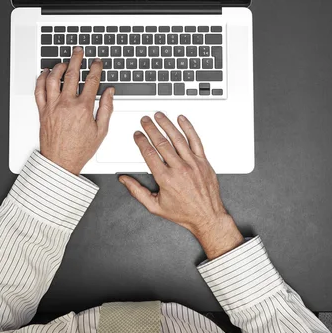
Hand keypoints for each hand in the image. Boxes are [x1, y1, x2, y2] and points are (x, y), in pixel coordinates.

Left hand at [34, 47, 114, 174]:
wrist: (60, 162)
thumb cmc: (80, 149)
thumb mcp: (101, 131)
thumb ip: (106, 108)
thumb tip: (110, 92)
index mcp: (83, 108)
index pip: (91, 81)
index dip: (96, 68)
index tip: (97, 62)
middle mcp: (66, 104)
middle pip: (71, 74)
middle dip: (77, 59)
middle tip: (79, 52)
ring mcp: (52, 106)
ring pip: (53, 78)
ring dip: (59, 66)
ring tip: (64, 62)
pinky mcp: (43, 111)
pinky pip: (39, 90)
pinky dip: (41, 78)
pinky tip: (46, 73)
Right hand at [119, 112, 243, 258]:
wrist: (207, 216)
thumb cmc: (184, 213)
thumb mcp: (155, 206)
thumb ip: (137, 191)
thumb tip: (125, 180)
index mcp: (166, 179)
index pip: (149, 154)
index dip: (141, 141)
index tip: (137, 135)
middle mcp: (179, 169)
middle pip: (161, 143)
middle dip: (151, 129)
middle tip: (145, 120)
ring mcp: (193, 164)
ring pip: (177, 138)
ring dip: (166, 124)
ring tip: (159, 116)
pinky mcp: (203, 162)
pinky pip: (195, 140)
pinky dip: (188, 128)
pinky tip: (182, 120)